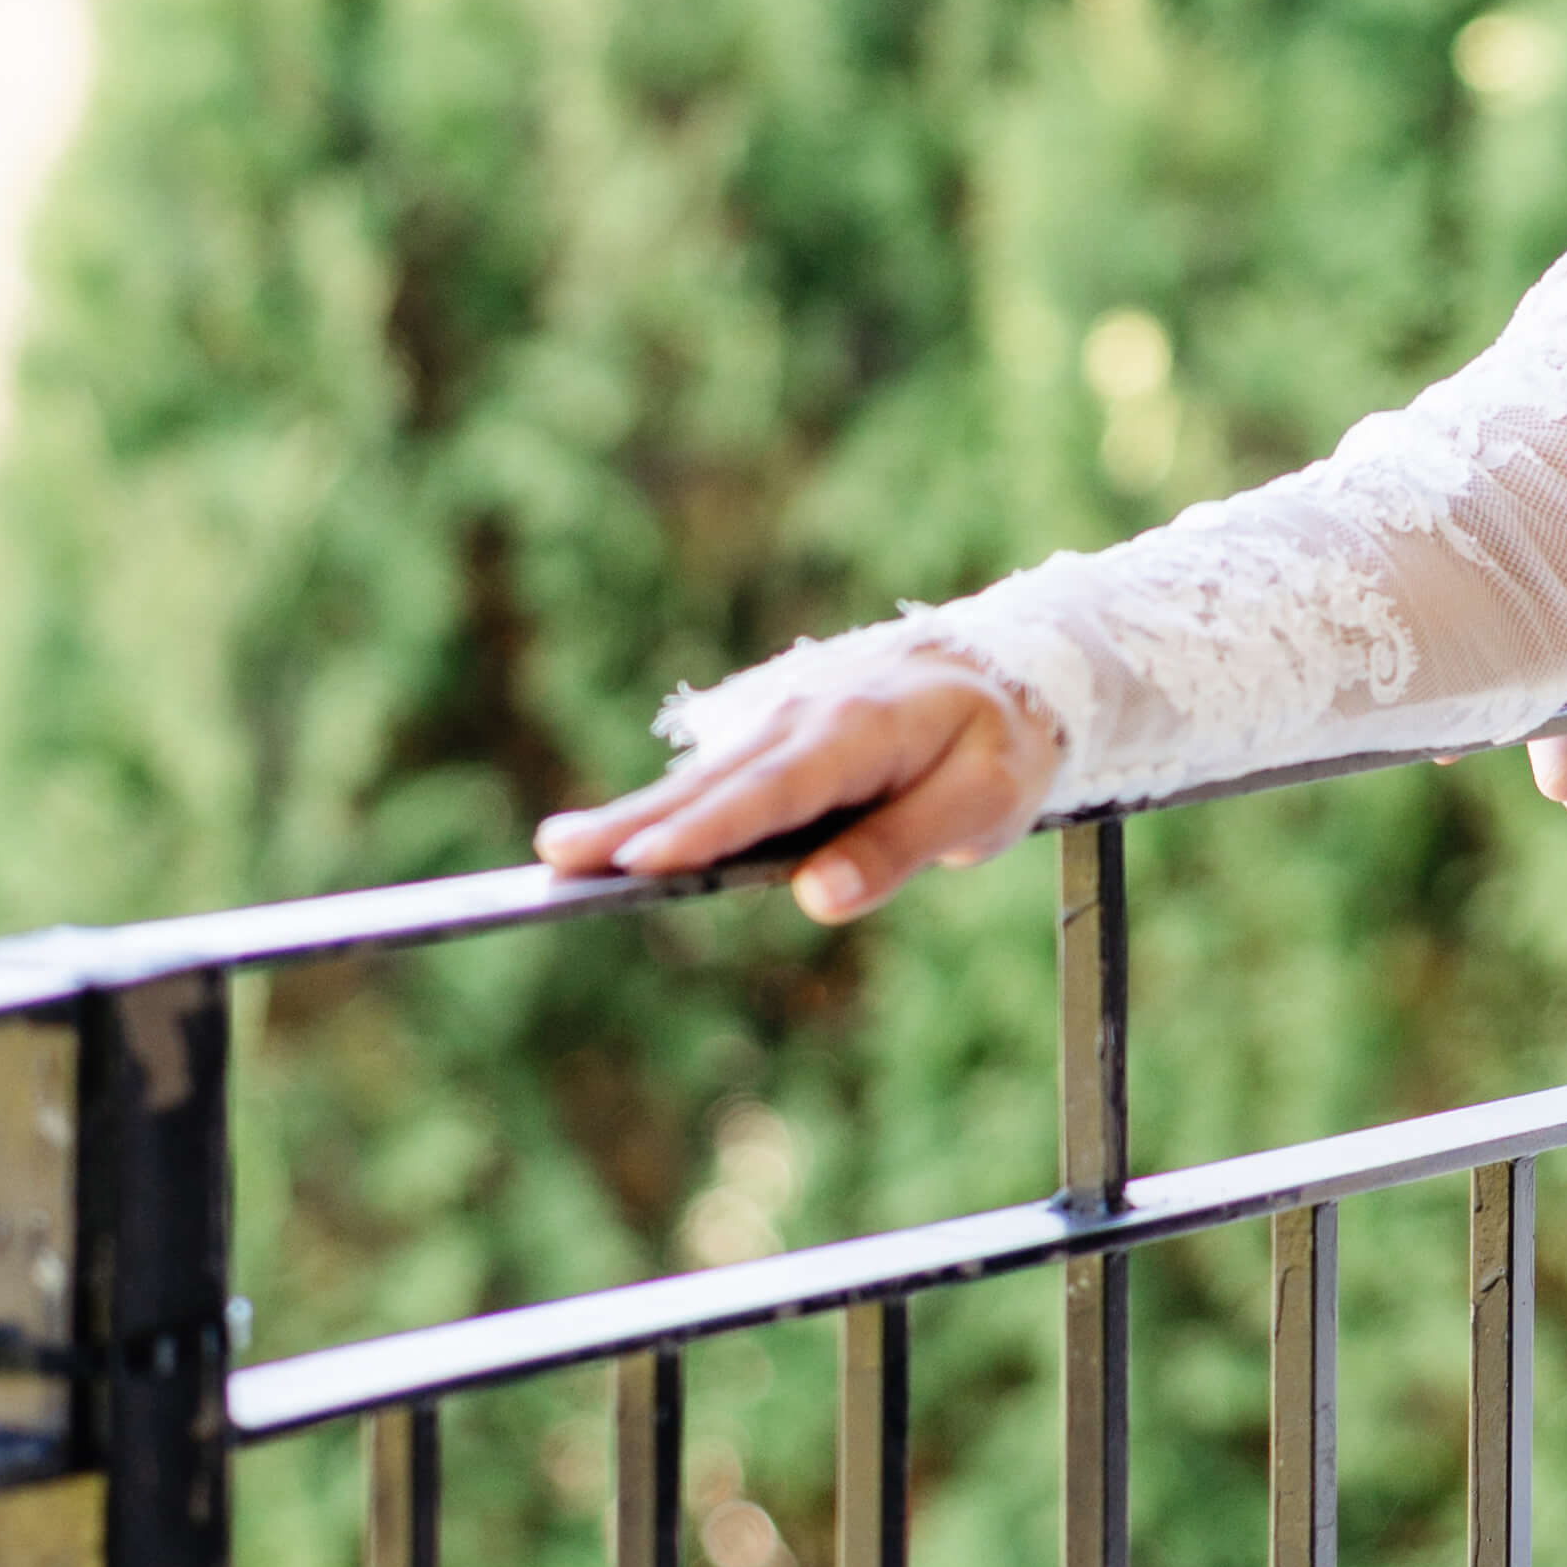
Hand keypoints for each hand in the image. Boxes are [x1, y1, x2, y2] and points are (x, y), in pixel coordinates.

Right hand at [534, 646, 1058, 922]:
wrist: (1011, 669)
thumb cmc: (998, 744)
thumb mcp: (983, 802)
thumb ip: (901, 846)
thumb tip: (816, 897)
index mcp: (861, 732)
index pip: (774, 792)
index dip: (708, 829)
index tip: (645, 862)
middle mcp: (808, 719)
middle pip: (713, 783)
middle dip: (634, 822)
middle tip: (556, 857)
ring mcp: (787, 722)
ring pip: (704, 778)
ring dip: (632, 813)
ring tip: (560, 850)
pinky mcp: (779, 738)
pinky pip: (719, 778)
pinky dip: (667, 805)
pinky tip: (617, 839)